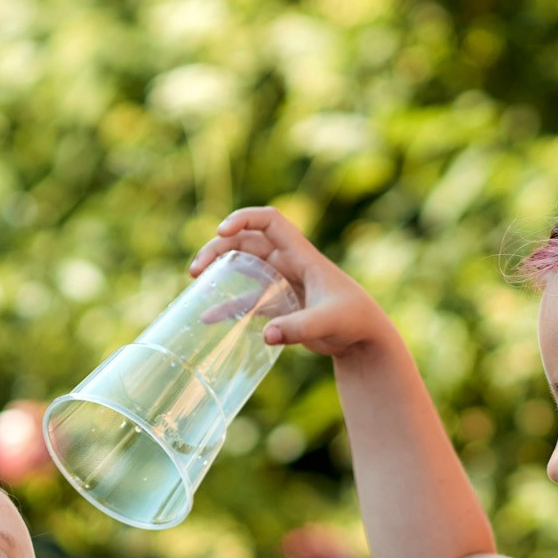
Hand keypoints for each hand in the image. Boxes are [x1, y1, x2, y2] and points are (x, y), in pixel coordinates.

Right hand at [190, 207, 399, 359]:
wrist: (363, 338)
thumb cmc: (353, 320)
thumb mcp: (328, 322)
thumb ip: (299, 329)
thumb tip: (267, 335)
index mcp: (301, 254)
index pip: (270, 221)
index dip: (244, 219)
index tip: (221, 232)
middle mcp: (289, 263)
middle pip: (246, 242)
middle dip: (219, 248)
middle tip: (196, 269)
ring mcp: (282, 282)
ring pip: (243, 266)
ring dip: (218, 269)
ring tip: (194, 281)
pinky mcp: (279, 304)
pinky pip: (247, 298)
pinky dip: (227, 304)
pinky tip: (208, 317)